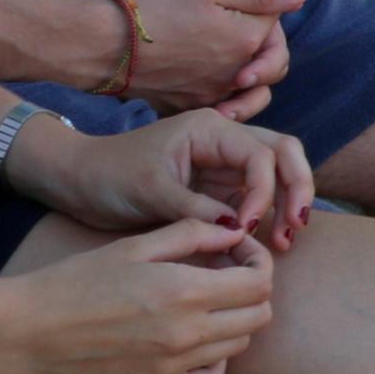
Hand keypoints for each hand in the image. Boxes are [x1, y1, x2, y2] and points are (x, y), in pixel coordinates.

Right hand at [0, 219, 276, 373]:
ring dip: (232, 323)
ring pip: (238, 347)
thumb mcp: (134, 245)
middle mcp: (186, 334)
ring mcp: (171, 369)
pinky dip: (213, 362)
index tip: (237, 253)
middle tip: (224, 277)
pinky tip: (191, 343)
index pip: (261, 281)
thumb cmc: (75, 281)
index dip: (258, 261)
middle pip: (258, 316)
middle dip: (251, 291)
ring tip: (202, 306)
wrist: (23, 333)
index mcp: (185, 291)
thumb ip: (192, 234)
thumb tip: (235, 230)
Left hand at [12, 105, 311, 253]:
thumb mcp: (151, 191)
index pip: (261, 155)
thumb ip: (197, 208)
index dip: (264, 191)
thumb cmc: (109, 176)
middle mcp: (225, 141)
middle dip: (296, 189)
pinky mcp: (217, 187)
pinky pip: (253, 199)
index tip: (248, 227)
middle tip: (295, 228)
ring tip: (283, 242)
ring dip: (285, 206)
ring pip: (275, 176)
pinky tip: (263, 244)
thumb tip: (240, 230)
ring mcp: (223, 164)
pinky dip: (264, 219)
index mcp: (210, 130)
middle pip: (283, 154)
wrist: (78, 182)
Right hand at [112, 0, 300, 113]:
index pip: (273, 28)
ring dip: (243, 77)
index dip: (260, 11)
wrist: (102, 45)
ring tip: (226, 61)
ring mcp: (209, 95)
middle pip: (266, 65)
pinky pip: (214, 105)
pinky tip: (200, 78)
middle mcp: (235, 76)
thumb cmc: (154, 7)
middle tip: (238, 34)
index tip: (237, 2)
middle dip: (261, 50)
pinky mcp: (185, 106)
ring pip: (244, 90)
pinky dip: (217, 95)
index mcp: (248, 41)